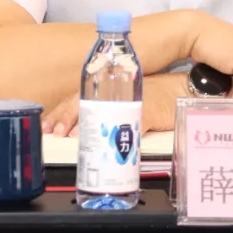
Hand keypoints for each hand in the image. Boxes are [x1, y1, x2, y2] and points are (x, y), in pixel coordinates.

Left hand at [40, 73, 187, 136]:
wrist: (184, 91)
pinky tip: (109, 142)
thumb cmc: (156, 96)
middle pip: (87, 102)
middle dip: (66, 118)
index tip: (48, 125)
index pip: (80, 98)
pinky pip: (132, 124)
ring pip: (103, 112)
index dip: (62, 112)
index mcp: (110, 90)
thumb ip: (108, 108)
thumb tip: (82, 129)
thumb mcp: (128, 98)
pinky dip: (119, 133)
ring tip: (71, 137)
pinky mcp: (150, 112)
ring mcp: (133, 101)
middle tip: (53, 132)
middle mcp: (118, 93)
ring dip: (85, 125)